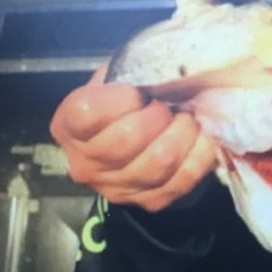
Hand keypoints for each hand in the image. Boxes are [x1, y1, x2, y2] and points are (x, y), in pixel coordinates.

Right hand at [50, 62, 215, 212]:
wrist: (146, 139)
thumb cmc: (133, 99)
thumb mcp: (121, 75)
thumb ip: (130, 70)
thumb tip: (161, 70)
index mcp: (68, 126)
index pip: (86, 114)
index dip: (118, 100)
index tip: (138, 92)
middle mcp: (85, 163)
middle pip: (123, 142)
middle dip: (156, 117)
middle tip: (169, 106)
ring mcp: (118, 188)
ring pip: (156, 163)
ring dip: (181, 135)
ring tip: (187, 119)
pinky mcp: (151, 202)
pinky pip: (182, 180)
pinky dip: (199, 155)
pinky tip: (202, 137)